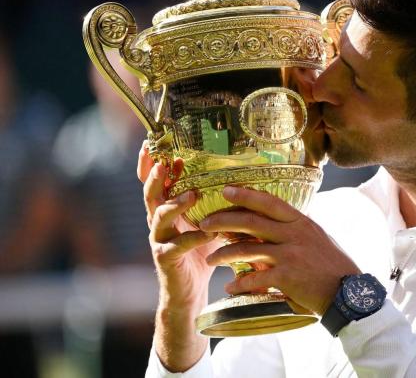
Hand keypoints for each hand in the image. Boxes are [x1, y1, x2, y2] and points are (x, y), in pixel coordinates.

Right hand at [137, 143, 219, 307]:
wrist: (189, 290)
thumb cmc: (201, 250)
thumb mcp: (209, 219)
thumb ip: (216, 201)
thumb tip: (242, 177)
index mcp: (167, 208)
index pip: (156, 182)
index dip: (154, 165)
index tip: (158, 146)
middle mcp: (158, 221)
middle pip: (150, 193)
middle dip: (155, 176)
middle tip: (165, 163)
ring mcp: (159, 240)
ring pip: (159, 216)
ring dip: (175, 203)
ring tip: (192, 194)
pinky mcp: (165, 258)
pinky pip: (177, 245)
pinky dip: (193, 237)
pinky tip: (208, 232)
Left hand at [200, 186, 360, 314]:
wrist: (348, 292)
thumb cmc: (332, 266)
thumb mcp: (315, 238)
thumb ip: (294, 230)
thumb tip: (273, 225)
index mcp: (301, 222)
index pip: (269, 202)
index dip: (246, 195)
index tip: (226, 190)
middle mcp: (294, 234)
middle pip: (251, 222)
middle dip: (224, 220)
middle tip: (205, 223)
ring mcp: (290, 255)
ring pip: (248, 249)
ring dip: (224, 255)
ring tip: (211, 259)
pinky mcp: (286, 277)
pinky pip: (255, 278)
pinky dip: (239, 283)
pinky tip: (230, 287)